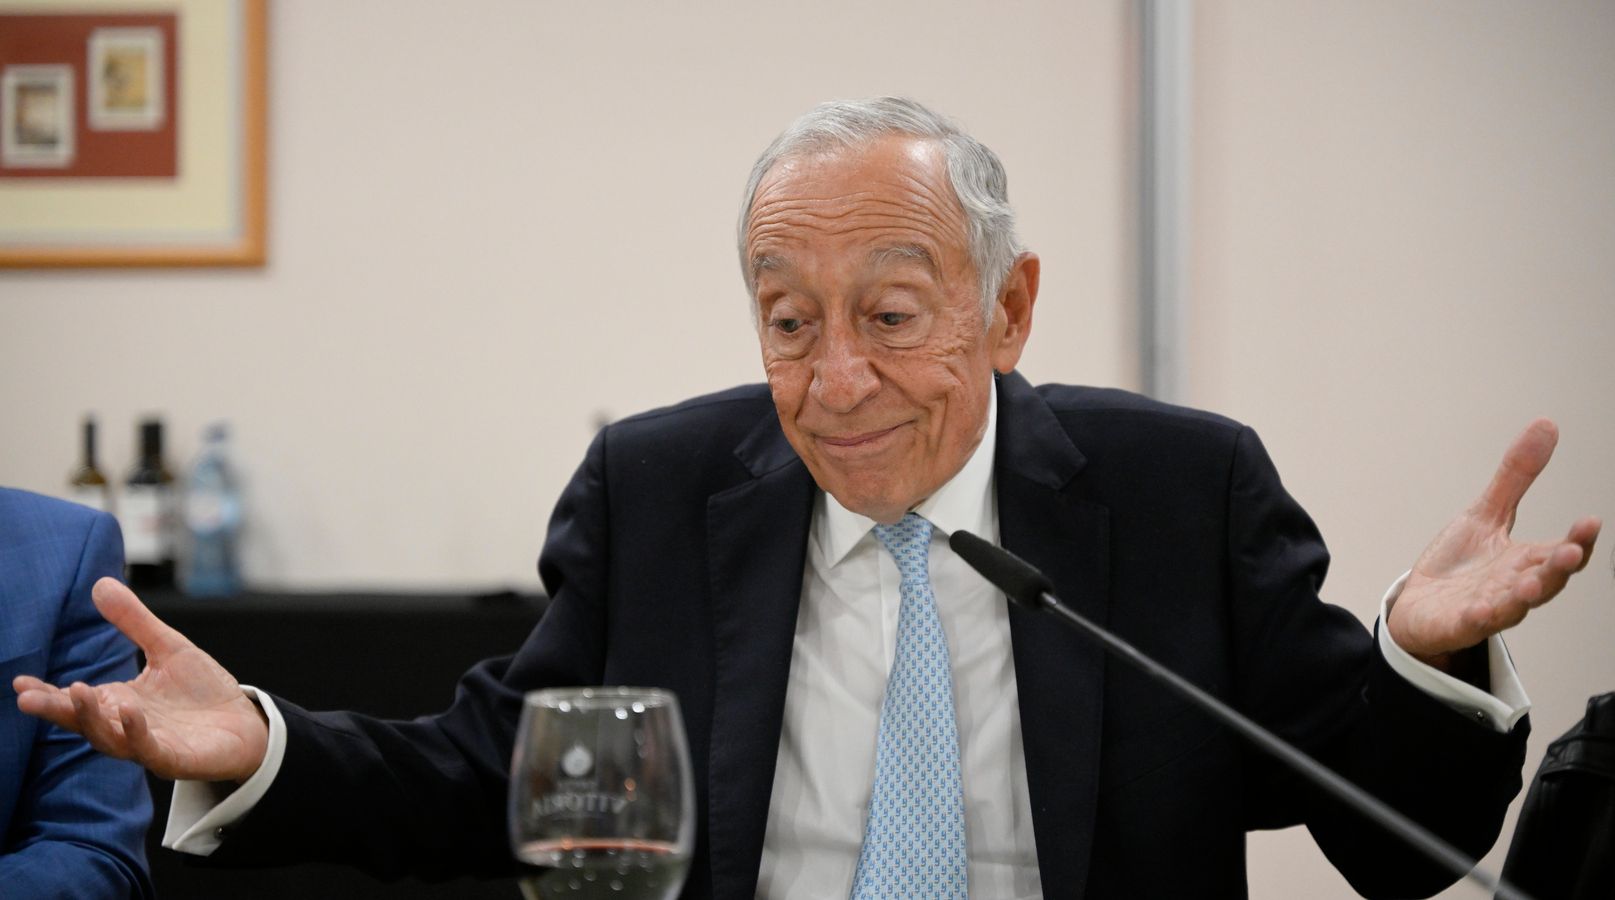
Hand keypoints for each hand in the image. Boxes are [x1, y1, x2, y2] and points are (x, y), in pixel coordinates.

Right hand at [12, 577, 269, 782]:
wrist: (247, 724)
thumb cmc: (203, 691)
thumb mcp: (169, 648)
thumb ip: (134, 622)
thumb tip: (99, 584)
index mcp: (119, 703)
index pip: (74, 700)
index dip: (46, 695)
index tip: (19, 683)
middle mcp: (126, 726)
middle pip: (83, 721)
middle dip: (57, 710)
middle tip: (27, 698)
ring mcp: (148, 745)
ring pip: (110, 739)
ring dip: (91, 719)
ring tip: (76, 691)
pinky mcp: (174, 759)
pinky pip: (150, 750)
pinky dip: (137, 733)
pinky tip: (131, 712)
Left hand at [1388, 418, 1600, 670]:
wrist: (1420, 607)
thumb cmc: (1460, 566)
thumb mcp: (1486, 514)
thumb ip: (1516, 477)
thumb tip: (1546, 424)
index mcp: (1526, 562)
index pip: (1561, 553)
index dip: (1578, 541)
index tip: (1590, 521)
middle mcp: (1513, 588)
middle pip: (1545, 582)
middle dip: (1558, 569)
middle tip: (1570, 553)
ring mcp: (1487, 609)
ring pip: (1512, 608)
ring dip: (1522, 597)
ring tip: (1528, 585)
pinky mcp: (1456, 624)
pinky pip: (1470, 625)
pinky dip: (1476, 618)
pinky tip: (1478, 610)